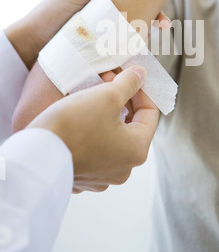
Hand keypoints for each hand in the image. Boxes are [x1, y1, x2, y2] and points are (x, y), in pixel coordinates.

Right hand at [27, 66, 158, 193]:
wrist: (35, 154)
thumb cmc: (75, 124)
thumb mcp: (108, 95)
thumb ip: (129, 83)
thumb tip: (141, 75)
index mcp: (136, 151)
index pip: (150, 114)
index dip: (141, 89)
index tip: (129, 75)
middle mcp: (123, 169)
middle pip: (131, 125)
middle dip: (122, 98)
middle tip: (108, 78)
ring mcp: (102, 176)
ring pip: (112, 136)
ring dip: (107, 112)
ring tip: (94, 92)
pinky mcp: (82, 176)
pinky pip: (94, 148)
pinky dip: (92, 129)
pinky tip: (80, 115)